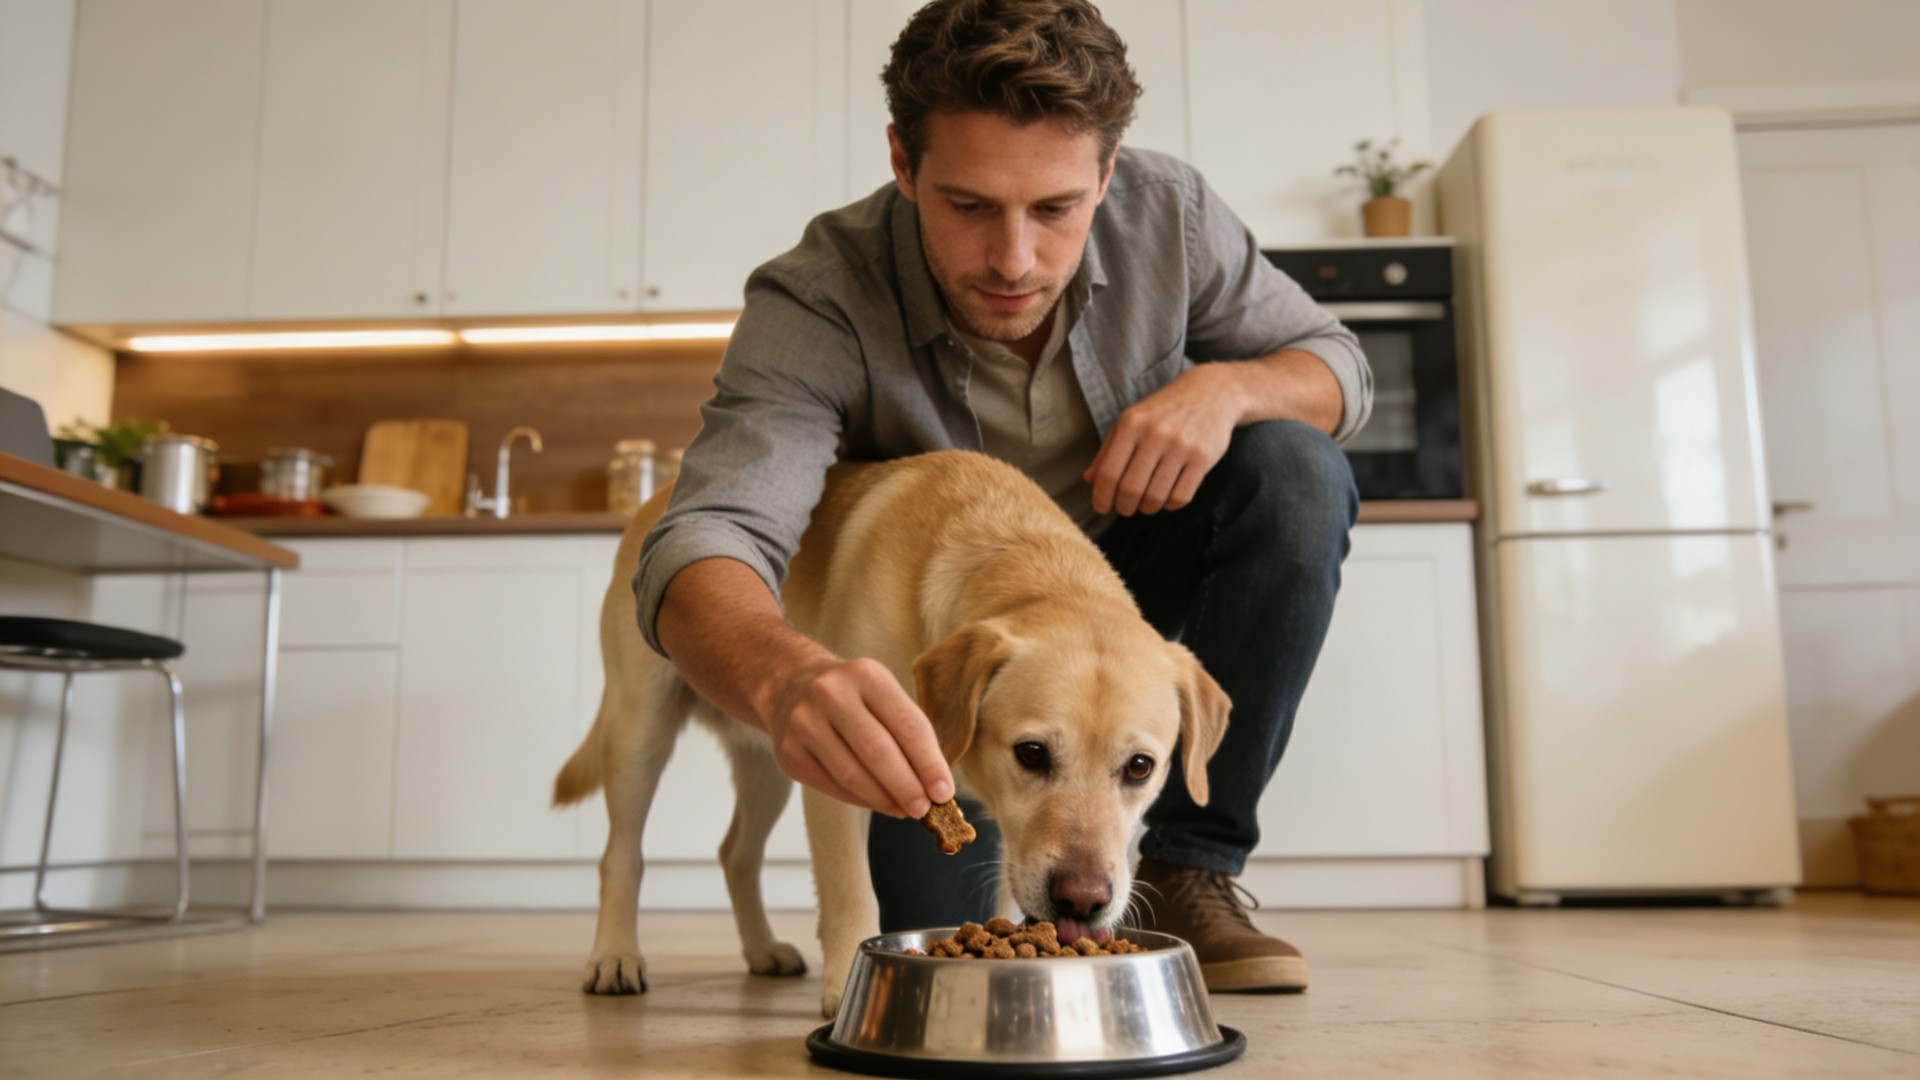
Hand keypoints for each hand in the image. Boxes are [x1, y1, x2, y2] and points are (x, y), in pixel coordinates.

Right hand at [765, 656, 954, 817]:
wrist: (789, 683)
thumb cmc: (852, 696)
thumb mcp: (882, 695)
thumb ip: (908, 735)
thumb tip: (933, 789)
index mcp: (866, 674)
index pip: (907, 725)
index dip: (929, 763)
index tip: (944, 793)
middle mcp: (830, 694)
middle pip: (878, 752)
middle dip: (907, 787)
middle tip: (926, 810)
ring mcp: (804, 723)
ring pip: (852, 774)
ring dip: (884, 799)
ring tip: (904, 810)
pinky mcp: (789, 752)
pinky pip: (832, 785)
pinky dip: (860, 800)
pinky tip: (878, 802)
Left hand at [1084, 364, 1241, 515]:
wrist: (1211, 392)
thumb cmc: (1163, 411)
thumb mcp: (1130, 421)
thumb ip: (1107, 450)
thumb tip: (1088, 480)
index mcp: (1131, 424)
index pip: (1108, 472)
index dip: (1102, 497)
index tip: (1102, 507)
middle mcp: (1155, 434)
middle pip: (1131, 489)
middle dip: (1124, 507)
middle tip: (1125, 508)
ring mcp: (1181, 446)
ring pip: (1156, 497)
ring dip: (1147, 508)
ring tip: (1146, 502)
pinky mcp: (1203, 458)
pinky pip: (1181, 497)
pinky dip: (1170, 505)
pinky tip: (1167, 497)